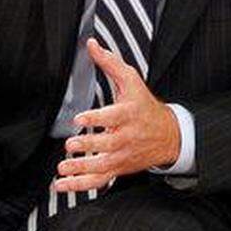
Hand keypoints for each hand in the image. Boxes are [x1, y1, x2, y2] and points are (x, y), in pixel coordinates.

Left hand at [53, 38, 180, 192]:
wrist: (168, 135)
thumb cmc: (144, 106)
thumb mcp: (131, 81)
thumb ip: (110, 63)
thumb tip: (91, 44)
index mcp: (129, 114)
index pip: (114, 116)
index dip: (97, 118)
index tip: (80, 119)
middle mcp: (127, 137)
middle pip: (108, 144)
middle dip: (89, 146)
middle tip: (70, 145)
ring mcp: (122, 155)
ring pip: (102, 166)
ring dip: (81, 169)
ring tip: (63, 167)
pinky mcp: (118, 168)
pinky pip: (99, 181)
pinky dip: (80, 186)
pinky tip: (62, 184)